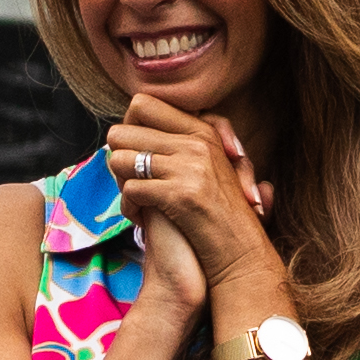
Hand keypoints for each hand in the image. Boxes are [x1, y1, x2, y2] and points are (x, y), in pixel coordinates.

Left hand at [100, 92, 283, 322]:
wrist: (241, 255)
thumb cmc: (222, 214)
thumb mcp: (216, 166)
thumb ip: (186, 142)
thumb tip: (136, 125)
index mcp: (202, 131)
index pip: (142, 104)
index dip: (129, 129)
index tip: (136, 153)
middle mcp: (196, 142)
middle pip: (121, 131)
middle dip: (118, 159)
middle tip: (131, 181)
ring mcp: (190, 167)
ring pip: (119, 159)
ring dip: (120, 185)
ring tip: (137, 202)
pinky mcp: (181, 195)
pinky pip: (130, 190)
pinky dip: (129, 209)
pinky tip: (141, 221)